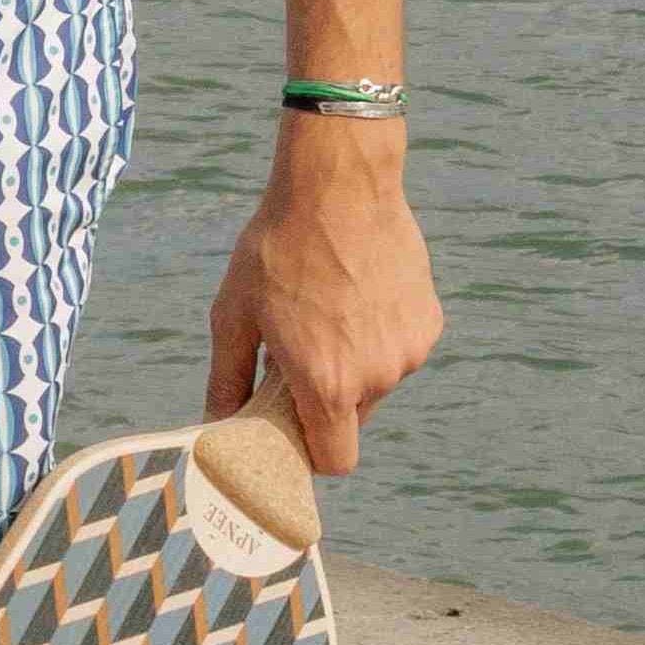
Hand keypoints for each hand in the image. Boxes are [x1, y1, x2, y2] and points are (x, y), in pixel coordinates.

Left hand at [205, 124, 440, 479]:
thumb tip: (216, 424)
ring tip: (327, 312)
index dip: (312, 452)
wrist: (338, 184)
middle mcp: (377, 376)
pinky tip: (356, 293)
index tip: (292, 426)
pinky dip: (379, 335)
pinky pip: (400, 348)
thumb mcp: (234, 314)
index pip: (335, 461)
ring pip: (378, 382)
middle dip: (326, 401)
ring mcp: (409, 350)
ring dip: (354, 365)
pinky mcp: (429, 322)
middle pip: (352, 420)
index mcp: (328, 384)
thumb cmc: (278, 248)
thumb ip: (226, 379)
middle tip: (298, 356)